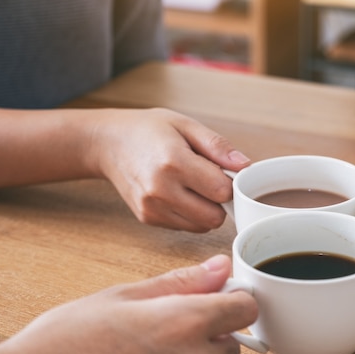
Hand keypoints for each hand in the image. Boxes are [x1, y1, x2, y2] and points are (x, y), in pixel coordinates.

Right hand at [0, 255, 257, 353]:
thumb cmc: (68, 340)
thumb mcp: (125, 295)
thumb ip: (182, 282)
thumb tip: (219, 268)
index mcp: (185, 322)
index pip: (245, 308)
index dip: (234, 300)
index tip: (221, 298)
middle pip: (232, 345)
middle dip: (212, 333)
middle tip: (173, 326)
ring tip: (148, 353)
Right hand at [87, 108, 250, 231]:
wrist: (108, 143)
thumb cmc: (148, 130)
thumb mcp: (186, 126)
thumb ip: (218, 147)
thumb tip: (246, 166)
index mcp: (173, 163)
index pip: (222, 191)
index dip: (230, 182)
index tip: (223, 170)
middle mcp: (160, 190)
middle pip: (214, 216)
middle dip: (220, 201)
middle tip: (209, 180)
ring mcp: (152, 208)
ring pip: (202, 226)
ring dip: (207, 210)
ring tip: (193, 185)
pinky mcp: (148, 219)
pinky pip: (187, 227)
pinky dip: (191, 215)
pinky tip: (180, 193)